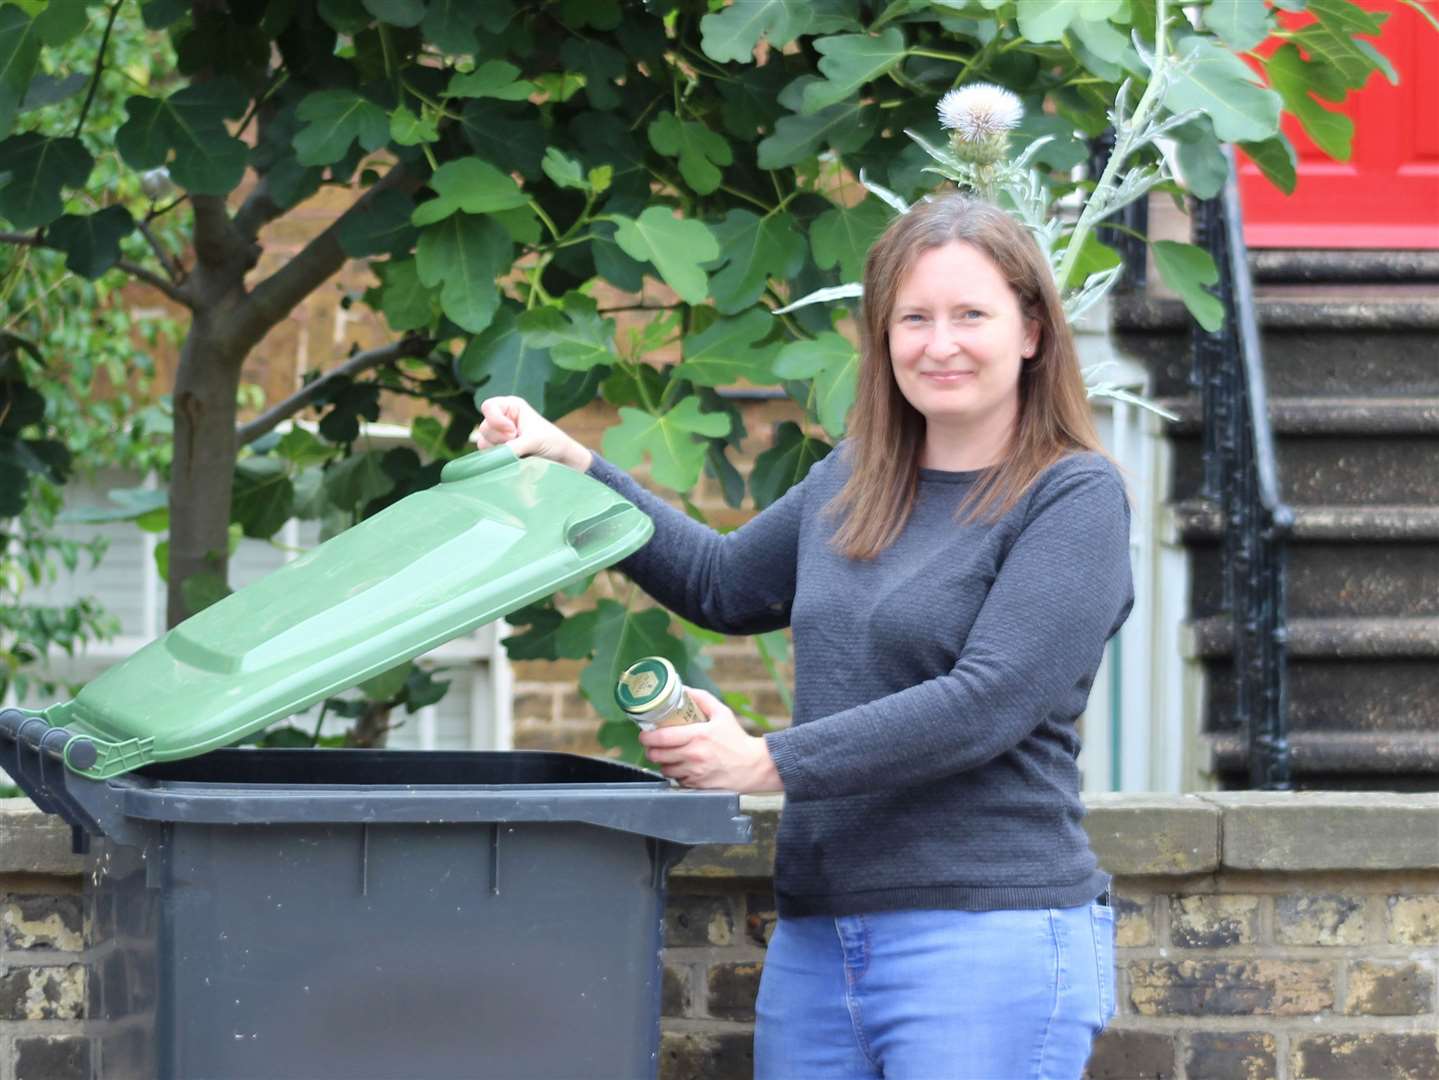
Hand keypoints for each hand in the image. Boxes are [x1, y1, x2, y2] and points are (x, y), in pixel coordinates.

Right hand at [474, 395, 591, 471]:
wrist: (561, 459)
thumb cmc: (552, 442)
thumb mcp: (533, 441)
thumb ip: (511, 448)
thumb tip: (491, 460)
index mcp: (511, 407)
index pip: (488, 407)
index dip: (495, 420)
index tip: (512, 431)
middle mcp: (502, 419)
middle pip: (484, 428)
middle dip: (501, 438)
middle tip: (519, 442)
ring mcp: (499, 436)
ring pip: (484, 443)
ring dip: (499, 450)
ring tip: (519, 452)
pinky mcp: (499, 451)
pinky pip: (487, 456)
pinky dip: (498, 459)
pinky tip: (514, 459)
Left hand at [638, 688, 783, 793]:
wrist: (753, 766)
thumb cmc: (737, 740)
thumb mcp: (722, 713)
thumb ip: (702, 699)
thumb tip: (683, 689)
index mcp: (699, 736)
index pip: (662, 738)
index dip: (647, 736)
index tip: (644, 734)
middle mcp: (694, 755)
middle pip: (657, 755)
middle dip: (650, 749)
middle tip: (652, 744)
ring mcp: (695, 773)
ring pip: (664, 768)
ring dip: (662, 761)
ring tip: (667, 755)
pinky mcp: (697, 786)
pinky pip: (676, 780)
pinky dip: (675, 773)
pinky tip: (681, 766)